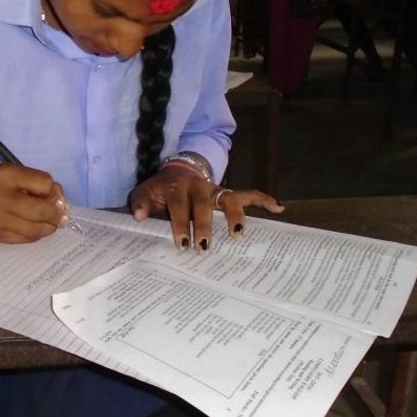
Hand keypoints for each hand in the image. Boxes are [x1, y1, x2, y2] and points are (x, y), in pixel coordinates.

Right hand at [0, 164, 68, 243]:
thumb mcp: (15, 171)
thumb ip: (38, 183)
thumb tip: (62, 205)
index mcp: (7, 175)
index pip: (44, 184)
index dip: (54, 190)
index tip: (52, 193)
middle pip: (40, 210)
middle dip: (56, 214)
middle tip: (61, 214)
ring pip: (35, 230)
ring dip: (50, 227)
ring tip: (51, 222)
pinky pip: (26, 239)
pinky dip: (37, 234)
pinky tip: (36, 227)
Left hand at [127, 167, 283, 250]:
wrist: (176, 170)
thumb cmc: (160, 189)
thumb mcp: (145, 192)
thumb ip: (140, 203)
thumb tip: (137, 215)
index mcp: (177, 187)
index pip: (179, 206)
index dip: (180, 224)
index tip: (182, 244)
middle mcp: (199, 186)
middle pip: (204, 205)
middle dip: (205, 226)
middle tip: (205, 247)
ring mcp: (216, 189)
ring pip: (229, 198)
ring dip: (236, 216)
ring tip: (239, 235)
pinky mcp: (227, 192)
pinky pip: (248, 194)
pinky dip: (264, 200)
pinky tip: (278, 209)